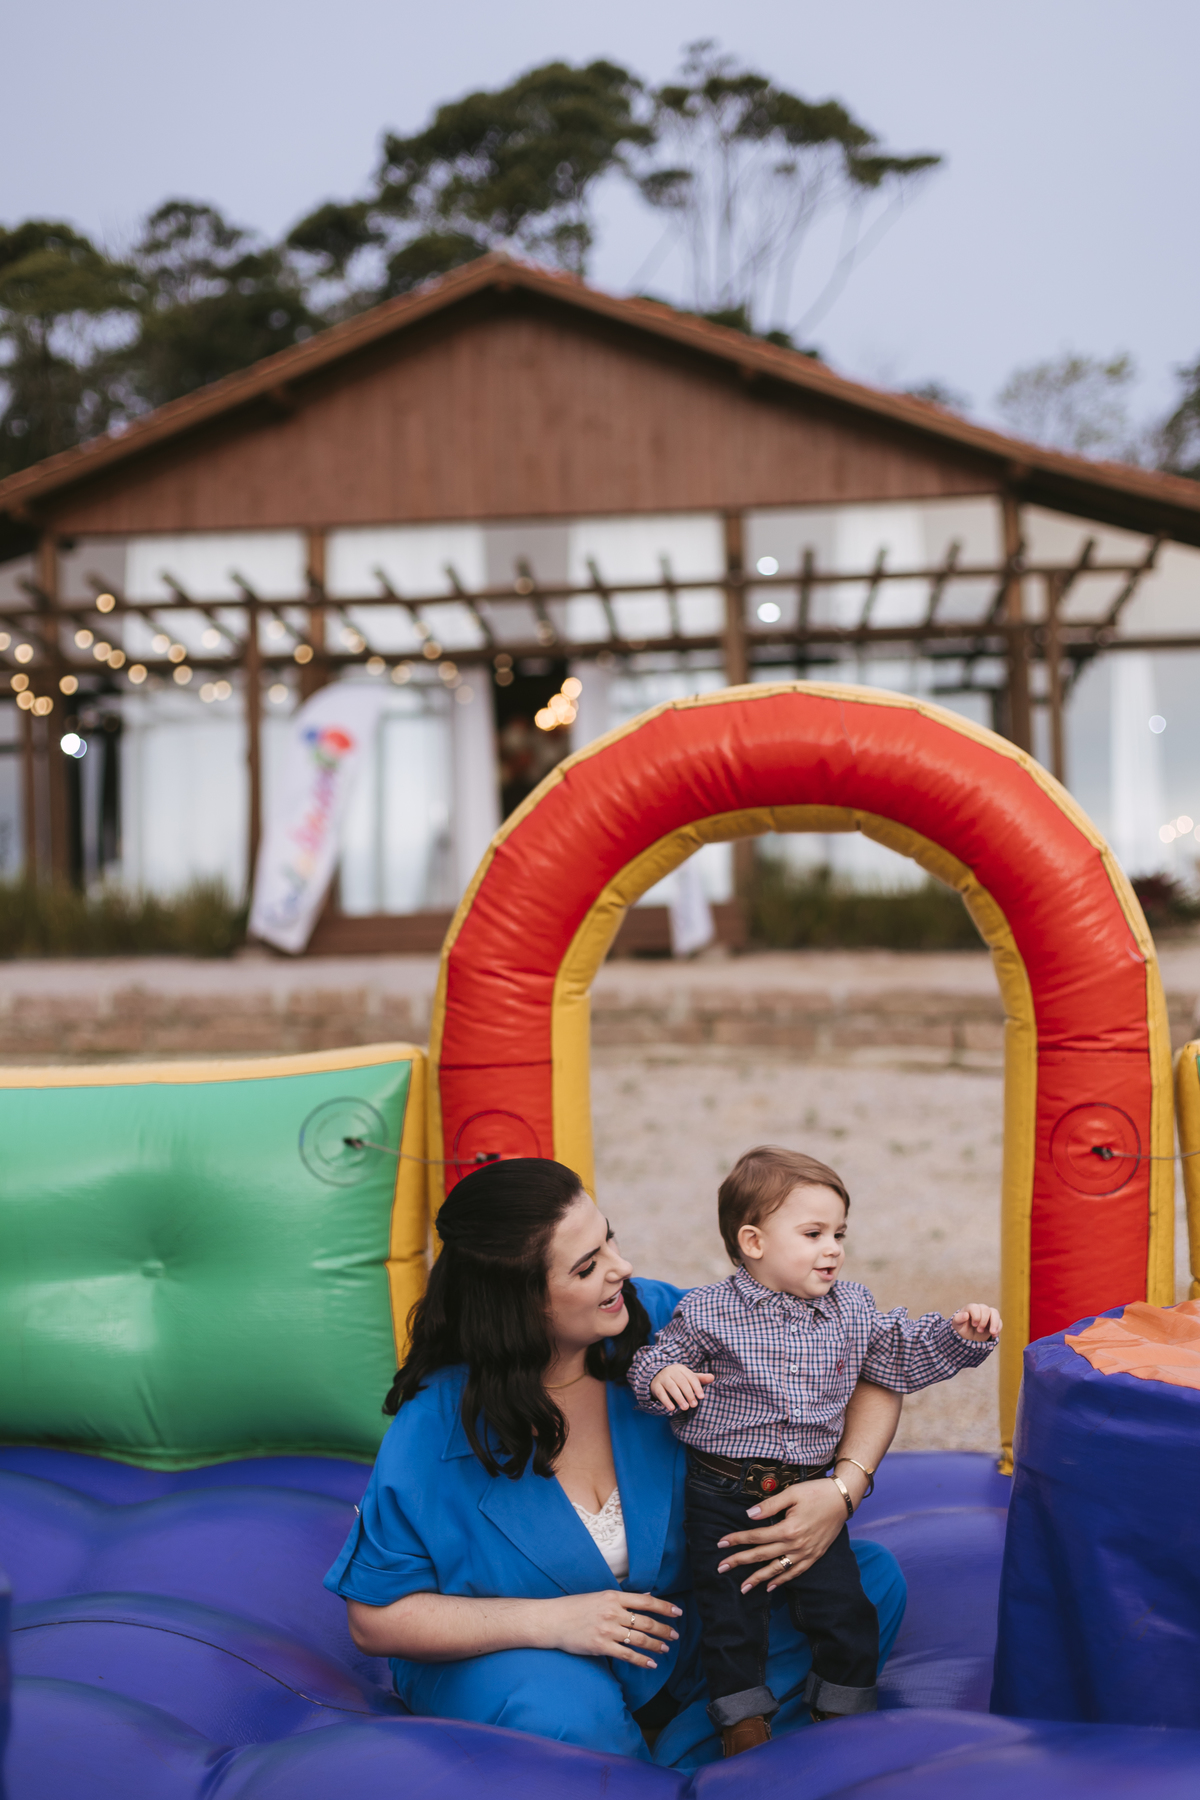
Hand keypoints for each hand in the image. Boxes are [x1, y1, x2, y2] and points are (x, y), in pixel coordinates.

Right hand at [542, 1589, 681, 1669]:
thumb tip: (646, 1595)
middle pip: (645, 1621)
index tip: (677, 1612)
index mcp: (613, 1597)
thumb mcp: (599, 1596)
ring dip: (655, 1644)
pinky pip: (627, 1655)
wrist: (553, 1620)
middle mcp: (612, 1612)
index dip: (664, 1607)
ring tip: (666, 1648)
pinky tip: (651, 1664)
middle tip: (675, 1635)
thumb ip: (622, 1599)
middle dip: (663, 1629)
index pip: (645, 1601)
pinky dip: (641, 1660)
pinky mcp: (601, 1646)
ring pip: (639, 1639)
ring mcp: (607, 1630)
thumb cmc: (575, 1607)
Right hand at [649, 1364, 714, 1411]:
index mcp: (681, 1369)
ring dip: (679, 1398)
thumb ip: (700, 1379)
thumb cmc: (677, 1379)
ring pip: (671, 1387)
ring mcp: (663, 1378)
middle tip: (694, 1405)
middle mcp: (671, 1371)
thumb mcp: (687, 1378)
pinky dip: (666, 1401)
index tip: (701, 1397)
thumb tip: (712, 1377)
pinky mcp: (655, 1386)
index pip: (691, 1377)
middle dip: (689, 1393)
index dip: (697, 1387)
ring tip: (685, 1408)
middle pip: (681, 1382)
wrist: (656, 1376)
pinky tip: (672, 1409)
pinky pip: (661, 1393)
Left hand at [715, 1476, 850, 1594]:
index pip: (756, 1536)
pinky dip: (782, 1580)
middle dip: (740, 1562)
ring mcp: (806, 1553)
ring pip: (777, 1569)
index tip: (721, 1543)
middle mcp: (796, 1545)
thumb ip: (769, 1505)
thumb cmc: (816, 1492)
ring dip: (758, 1579)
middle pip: (762, 1555)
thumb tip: (749, 1515)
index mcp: (788, 1529)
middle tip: (720, 1568)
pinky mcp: (814, 1556)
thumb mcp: (792, 1493)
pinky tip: (770, 1587)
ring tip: (743, 1588)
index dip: (737, 1539)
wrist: (843, 1499)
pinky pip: (795, 1573)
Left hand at [951, 1304, 1001, 1341]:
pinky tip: (994, 1335)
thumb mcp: (957, 1325)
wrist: (969, 1337)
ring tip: (992, 1332)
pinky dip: (998, 1328)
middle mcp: (980, 1309)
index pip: (975, 1307)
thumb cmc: (962, 1328)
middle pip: (986, 1309)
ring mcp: (988, 1315)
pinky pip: (1000, 1321)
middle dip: (983, 1321)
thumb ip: (958, 1319)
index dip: (976, 1316)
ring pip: (995, 1313)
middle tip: (979, 1330)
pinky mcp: (994, 1321)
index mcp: (970, 1308)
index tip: (974, 1325)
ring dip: (994, 1323)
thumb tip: (966, 1315)